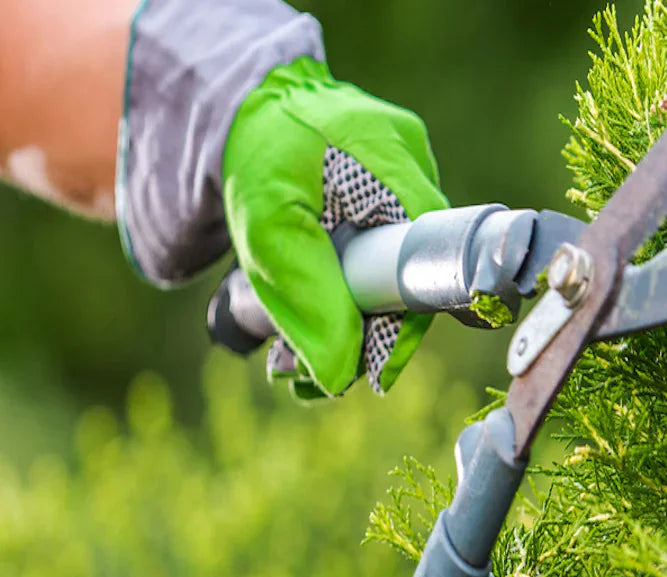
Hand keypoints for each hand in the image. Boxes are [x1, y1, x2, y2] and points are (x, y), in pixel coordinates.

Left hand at [223, 58, 447, 396]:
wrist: (242, 108)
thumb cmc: (257, 156)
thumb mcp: (269, 230)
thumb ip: (308, 300)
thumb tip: (340, 378)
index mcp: (399, 172)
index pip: (425, 274)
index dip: (399, 332)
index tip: (366, 375)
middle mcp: (415, 177)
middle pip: (409, 286)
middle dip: (362, 340)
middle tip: (306, 377)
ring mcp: (404, 188)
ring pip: (390, 282)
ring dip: (346, 328)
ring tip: (290, 362)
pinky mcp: (385, 201)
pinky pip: (377, 263)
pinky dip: (342, 298)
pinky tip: (306, 325)